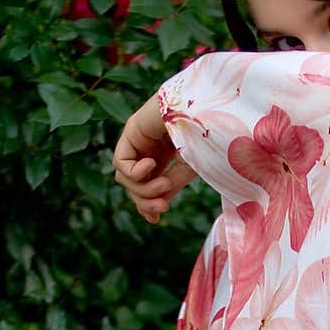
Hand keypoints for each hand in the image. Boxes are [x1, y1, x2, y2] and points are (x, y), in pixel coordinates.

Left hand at [112, 93, 197, 222]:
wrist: (209, 110)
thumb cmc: (208, 135)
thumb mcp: (191, 168)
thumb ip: (172, 185)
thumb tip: (157, 205)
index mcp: (165, 154)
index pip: (146, 183)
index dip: (147, 204)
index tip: (156, 220)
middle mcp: (149, 147)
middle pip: (134, 185)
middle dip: (146, 201)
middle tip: (164, 207)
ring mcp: (139, 139)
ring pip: (125, 178)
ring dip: (143, 189)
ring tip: (164, 185)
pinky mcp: (131, 131)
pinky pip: (120, 163)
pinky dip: (134, 172)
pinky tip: (151, 165)